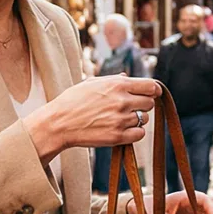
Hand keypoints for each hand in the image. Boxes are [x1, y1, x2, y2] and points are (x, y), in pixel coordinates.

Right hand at [25, 76, 160, 157]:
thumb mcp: (92, 83)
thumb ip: (113, 80)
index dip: (154, 90)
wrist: (59, 123)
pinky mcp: (117, 137)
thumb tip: (128, 77)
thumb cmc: (72, 101)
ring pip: (144, 119)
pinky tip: (122, 129)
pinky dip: (134, 133)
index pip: (151, 86)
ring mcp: (121, 120)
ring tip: (120, 119)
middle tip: (130, 108)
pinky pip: (140, 134)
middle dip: (143, 105)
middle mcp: (122, 101)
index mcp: (117, 84)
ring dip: (136, 119)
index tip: (152, 94)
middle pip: (150, 103)